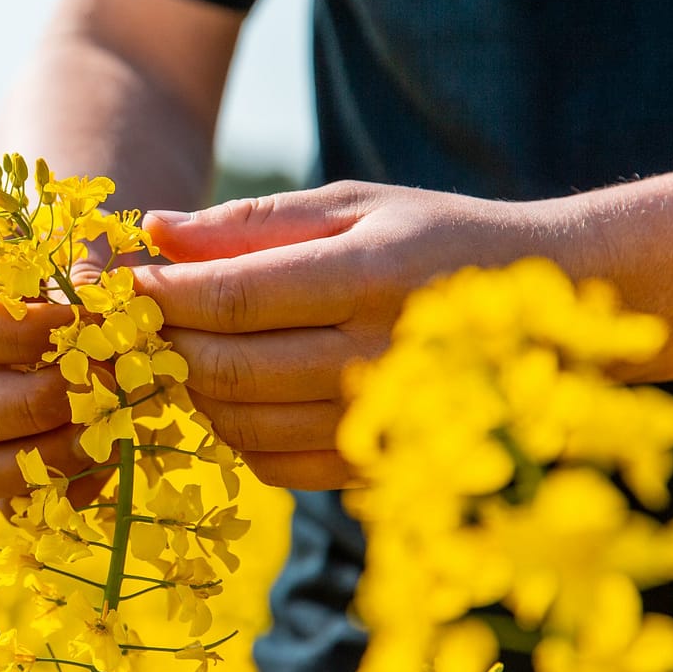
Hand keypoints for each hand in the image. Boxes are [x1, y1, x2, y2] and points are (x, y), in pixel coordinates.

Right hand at [0, 234, 107, 507]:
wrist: (73, 287)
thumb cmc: (70, 252)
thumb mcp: (69, 239)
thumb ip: (81, 266)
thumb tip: (104, 308)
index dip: (23, 332)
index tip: (88, 320)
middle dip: (32, 405)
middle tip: (99, 386)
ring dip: (43, 458)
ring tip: (104, 432)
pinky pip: (6, 505)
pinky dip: (61, 493)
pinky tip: (106, 459)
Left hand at [132, 181, 552, 489]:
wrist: (547, 306)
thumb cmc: (434, 237)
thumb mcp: (354, 206)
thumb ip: (251, 223)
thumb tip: (156, 231)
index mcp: (373, 278)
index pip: (237, 297)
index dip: (167, 294)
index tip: (125, 282)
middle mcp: (379, 358)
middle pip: (230, 368)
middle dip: (165, 345)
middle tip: (141, 321)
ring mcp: (381, 422)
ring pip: (242, 424)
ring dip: (191, 390)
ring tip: (184, 350)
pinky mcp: (377, 466)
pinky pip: (272, 465)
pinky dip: (232, 433)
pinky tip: (234, 392)